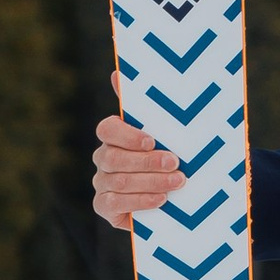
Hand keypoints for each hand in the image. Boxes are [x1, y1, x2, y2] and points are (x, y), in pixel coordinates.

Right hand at [93, 74, 183, 227]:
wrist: (177, 197)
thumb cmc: (171, 156)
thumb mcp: (169, 132)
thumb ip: (148, 107)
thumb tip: (118, 73)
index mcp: (114, 136)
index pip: (107, 129)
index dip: (127, 135)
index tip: (152, 140)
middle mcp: (103, 158)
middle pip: (113, 158)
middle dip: (147, 161)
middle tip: (175, 163)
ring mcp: (102, 183)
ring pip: (118, 181)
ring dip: (150, 181)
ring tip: (177, 182)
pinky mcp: (105, 207)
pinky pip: (114, 203)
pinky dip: (140, 201)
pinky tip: (160, 200)